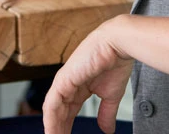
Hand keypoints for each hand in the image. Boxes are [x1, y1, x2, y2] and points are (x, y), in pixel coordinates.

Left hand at [43, 16, 133, 133]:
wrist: (117, 44)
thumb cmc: (115, 61)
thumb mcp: (111, 94)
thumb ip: (106, 112)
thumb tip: (107, 130)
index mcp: (79, 85)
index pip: (69, 110)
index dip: (67, 126)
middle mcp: (69, 83)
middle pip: (59, 112)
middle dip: (59, 129)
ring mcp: (64, 80)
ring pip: (53, 110)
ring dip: (53, 127)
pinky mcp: (63, 79)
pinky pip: (52, 103)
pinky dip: (50, 119)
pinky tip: (51, 131)